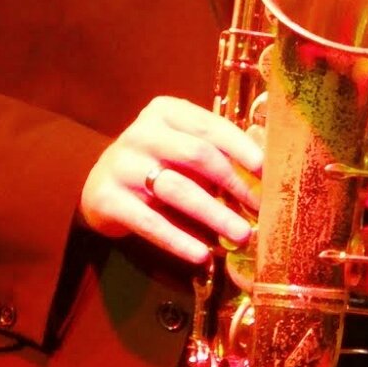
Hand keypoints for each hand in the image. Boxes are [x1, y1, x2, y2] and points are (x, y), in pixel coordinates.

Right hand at [78, 96, 262, 265]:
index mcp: (165, 112)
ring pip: (177, 189)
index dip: (242, 149)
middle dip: (234, 183)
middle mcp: (141, 133)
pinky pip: (150, 222)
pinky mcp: (107, 198)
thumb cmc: (157, 164)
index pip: (210, 126)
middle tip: (259, 208)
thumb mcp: (181, 147)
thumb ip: (216, 151)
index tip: (266, 171)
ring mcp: (121, 165)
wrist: (101, 186)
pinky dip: (179, 239)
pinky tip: (201, 254)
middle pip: (197, 155)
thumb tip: (265, 170)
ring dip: (214, 214)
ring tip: (241, 235)